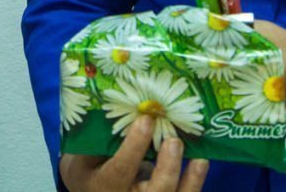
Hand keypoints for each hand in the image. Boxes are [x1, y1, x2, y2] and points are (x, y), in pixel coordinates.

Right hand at [60, 116, 209, 191]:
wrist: (94, 190)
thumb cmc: (89, 165)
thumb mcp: (84, 153)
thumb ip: (100, 136)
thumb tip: (124, 102)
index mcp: (104, 184)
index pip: (120, 169)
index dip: (134, 145)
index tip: (146, 120)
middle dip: (168, 168)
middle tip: (174, 141)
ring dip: (191, 180)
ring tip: (199, 158)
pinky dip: (195, 181)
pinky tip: (201, 162)